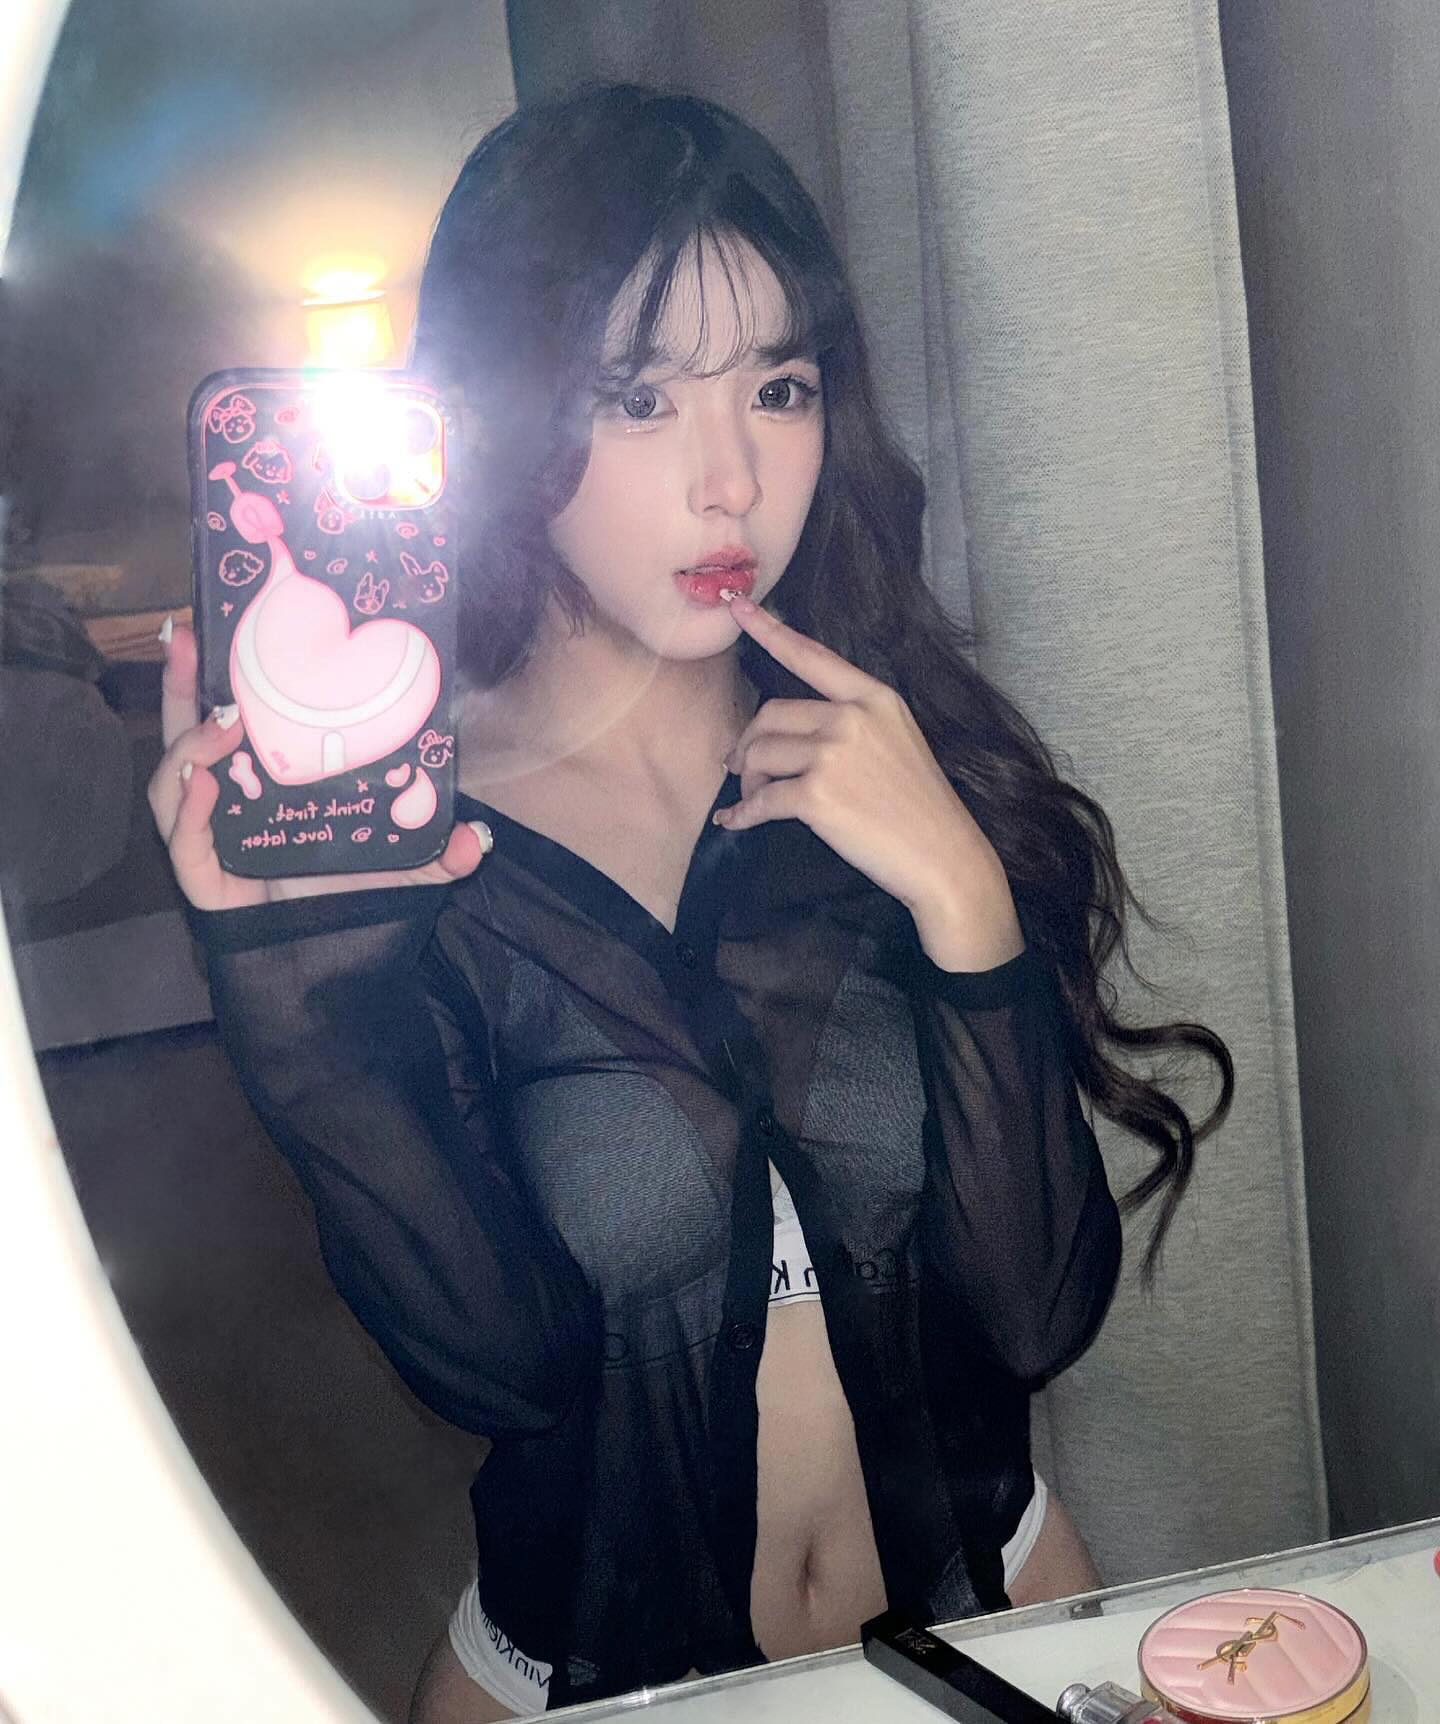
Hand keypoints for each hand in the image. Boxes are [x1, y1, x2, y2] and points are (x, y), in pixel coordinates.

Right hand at [148, 621, 488, 910]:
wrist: (330, 966)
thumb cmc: (350, 901)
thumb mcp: (404, 867)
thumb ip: (439, 850)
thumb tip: (480, 836)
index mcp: (267, 778)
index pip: (235, 715)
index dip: (218, 672)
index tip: (216, 622)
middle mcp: (231, 798)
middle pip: (188, 729)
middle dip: (180, 681)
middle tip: (182, 635)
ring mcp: (209, 835)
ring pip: (175, 776)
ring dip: (191, 741)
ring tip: (222, 721)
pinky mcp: (201, 878)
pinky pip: (182, 838)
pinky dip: (187, 808)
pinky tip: (201, 783)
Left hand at [717, 596, 1023, 970]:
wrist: (945, 857)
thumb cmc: (920, 808)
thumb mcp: (898, 741)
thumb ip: (852, 722)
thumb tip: (791, 730)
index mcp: (874, 697)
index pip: (811, 656)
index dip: (769, 630)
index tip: (737, 607)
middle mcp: (852, 717)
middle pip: (770, 714)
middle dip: (749, 743)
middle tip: (742, 768)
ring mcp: (833, 754)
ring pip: (760, 754)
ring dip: (747, 780)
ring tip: (753, 799)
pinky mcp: (816, 795)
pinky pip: (760, 799)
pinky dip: (742, 815)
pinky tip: (736, 823)